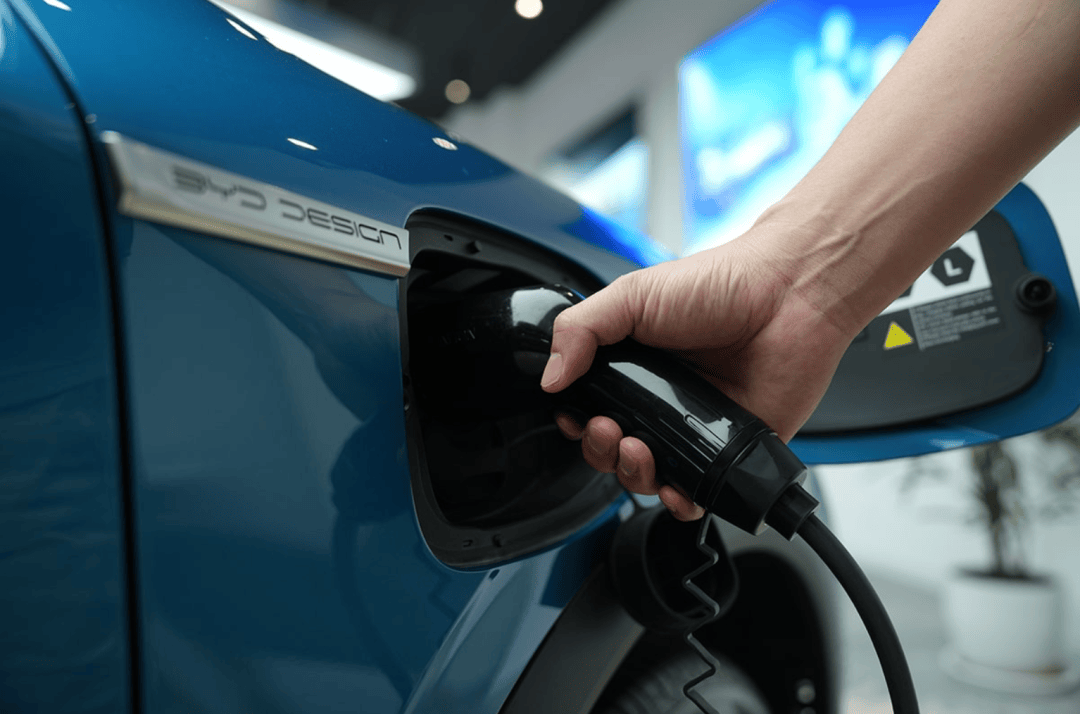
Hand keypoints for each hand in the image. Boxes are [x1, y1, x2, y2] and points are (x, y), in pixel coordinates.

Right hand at [540, 226, 857, 519]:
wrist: (790, 296)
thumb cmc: (721, 285)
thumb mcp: (633, 294)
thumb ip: (581, 329)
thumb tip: (549, 377)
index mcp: (634, 366)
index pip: (589, 409)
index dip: (576, 420)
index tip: (576, 416)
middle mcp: (661, 401)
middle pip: (612, 449)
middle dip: (600, 450)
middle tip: (609, 430)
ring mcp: (695, 429)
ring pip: (647, 476)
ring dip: (632, 474)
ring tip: (639, 449)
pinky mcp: (729, 452)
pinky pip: (697, 494)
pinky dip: (680, 502)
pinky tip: (675, 487)